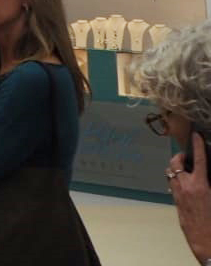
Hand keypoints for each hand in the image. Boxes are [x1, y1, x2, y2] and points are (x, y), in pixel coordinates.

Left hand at [169, 132, 210, 258]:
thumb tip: (206, 171)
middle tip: (188, 157)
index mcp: (200, 185)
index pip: (198, 159)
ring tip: (187, 170)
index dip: (197, 145)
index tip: (195, 134)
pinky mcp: (175, 203)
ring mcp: (178, 194)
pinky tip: (186, 185)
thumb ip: (209, 181)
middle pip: (176, 163)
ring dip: (177, 169)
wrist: (206, 242)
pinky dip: (177, 181)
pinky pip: (173, 186)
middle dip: (180, 157)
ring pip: (171, 173)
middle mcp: (186, 187)